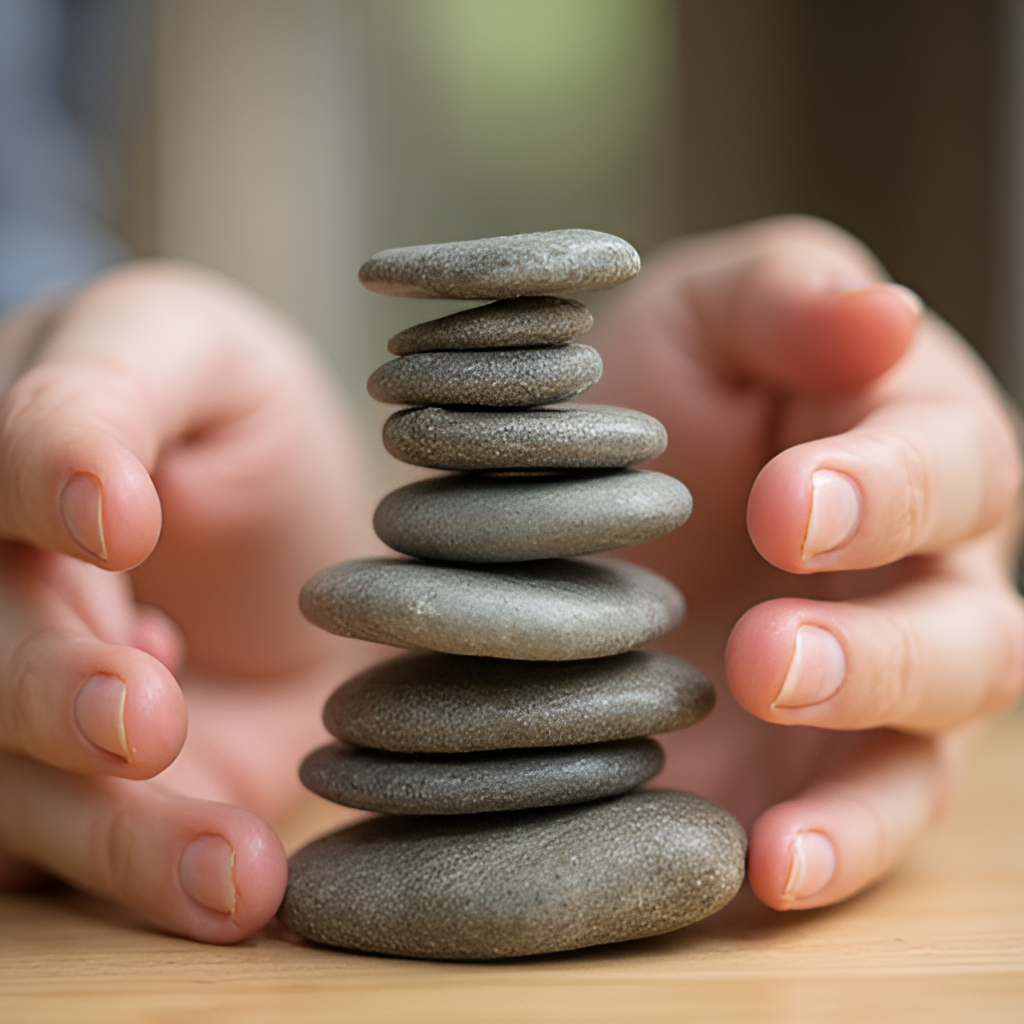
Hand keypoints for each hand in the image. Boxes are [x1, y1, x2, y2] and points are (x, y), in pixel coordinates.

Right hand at [0, 263, 375, 940]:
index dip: (52, 473)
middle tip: (141, 719)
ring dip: (118, 835)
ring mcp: (27, 695)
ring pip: (15, 783)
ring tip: (235, 873)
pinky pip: (79, 849)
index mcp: (14, 452)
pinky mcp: (74, 789)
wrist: (290, 548)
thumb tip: (95, 491)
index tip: (121, 521)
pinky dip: (150, 878)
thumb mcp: (198, 356)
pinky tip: (233, 884)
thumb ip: (126, 387)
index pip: (5, 452)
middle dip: (51, 688)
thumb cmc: (240, 429)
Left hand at [589, 217, 1023, 909]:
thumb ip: (787, 301)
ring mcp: (876, 681)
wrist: (583, 492)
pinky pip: (858, 821)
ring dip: (863, 781)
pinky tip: (770, 868)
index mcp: (907, 443)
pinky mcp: (819, 763)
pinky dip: (832, 851)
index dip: (882, 489)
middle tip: (767, 654)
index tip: (782, 504)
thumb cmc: (660, 386)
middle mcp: (918, 572)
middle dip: (877, 649)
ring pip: (931, 742)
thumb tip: (884, 313)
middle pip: (965, 626)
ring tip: (781, 820)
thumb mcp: (704, 315)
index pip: (946, 464)